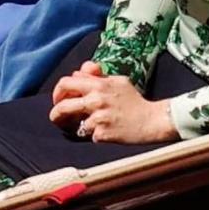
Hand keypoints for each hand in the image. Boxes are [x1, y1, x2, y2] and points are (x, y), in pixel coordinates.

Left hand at [48, 63, 179, 145]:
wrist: (152, 120)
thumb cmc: (135, 101)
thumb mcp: (118, 81)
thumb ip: (97, 77)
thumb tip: (77, 73)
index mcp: (99, 84)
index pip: (66, 82)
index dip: (59, 92)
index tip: (60, 99)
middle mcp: (96, 99)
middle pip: (62, 105)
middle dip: (55, 113)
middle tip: (57, 117)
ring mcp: (98, 117)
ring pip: (73, 123)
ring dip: (73, 126)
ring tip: (78, 127)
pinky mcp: (102, 133)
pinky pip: (88, 135)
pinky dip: (94, 135)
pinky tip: (105, 133)